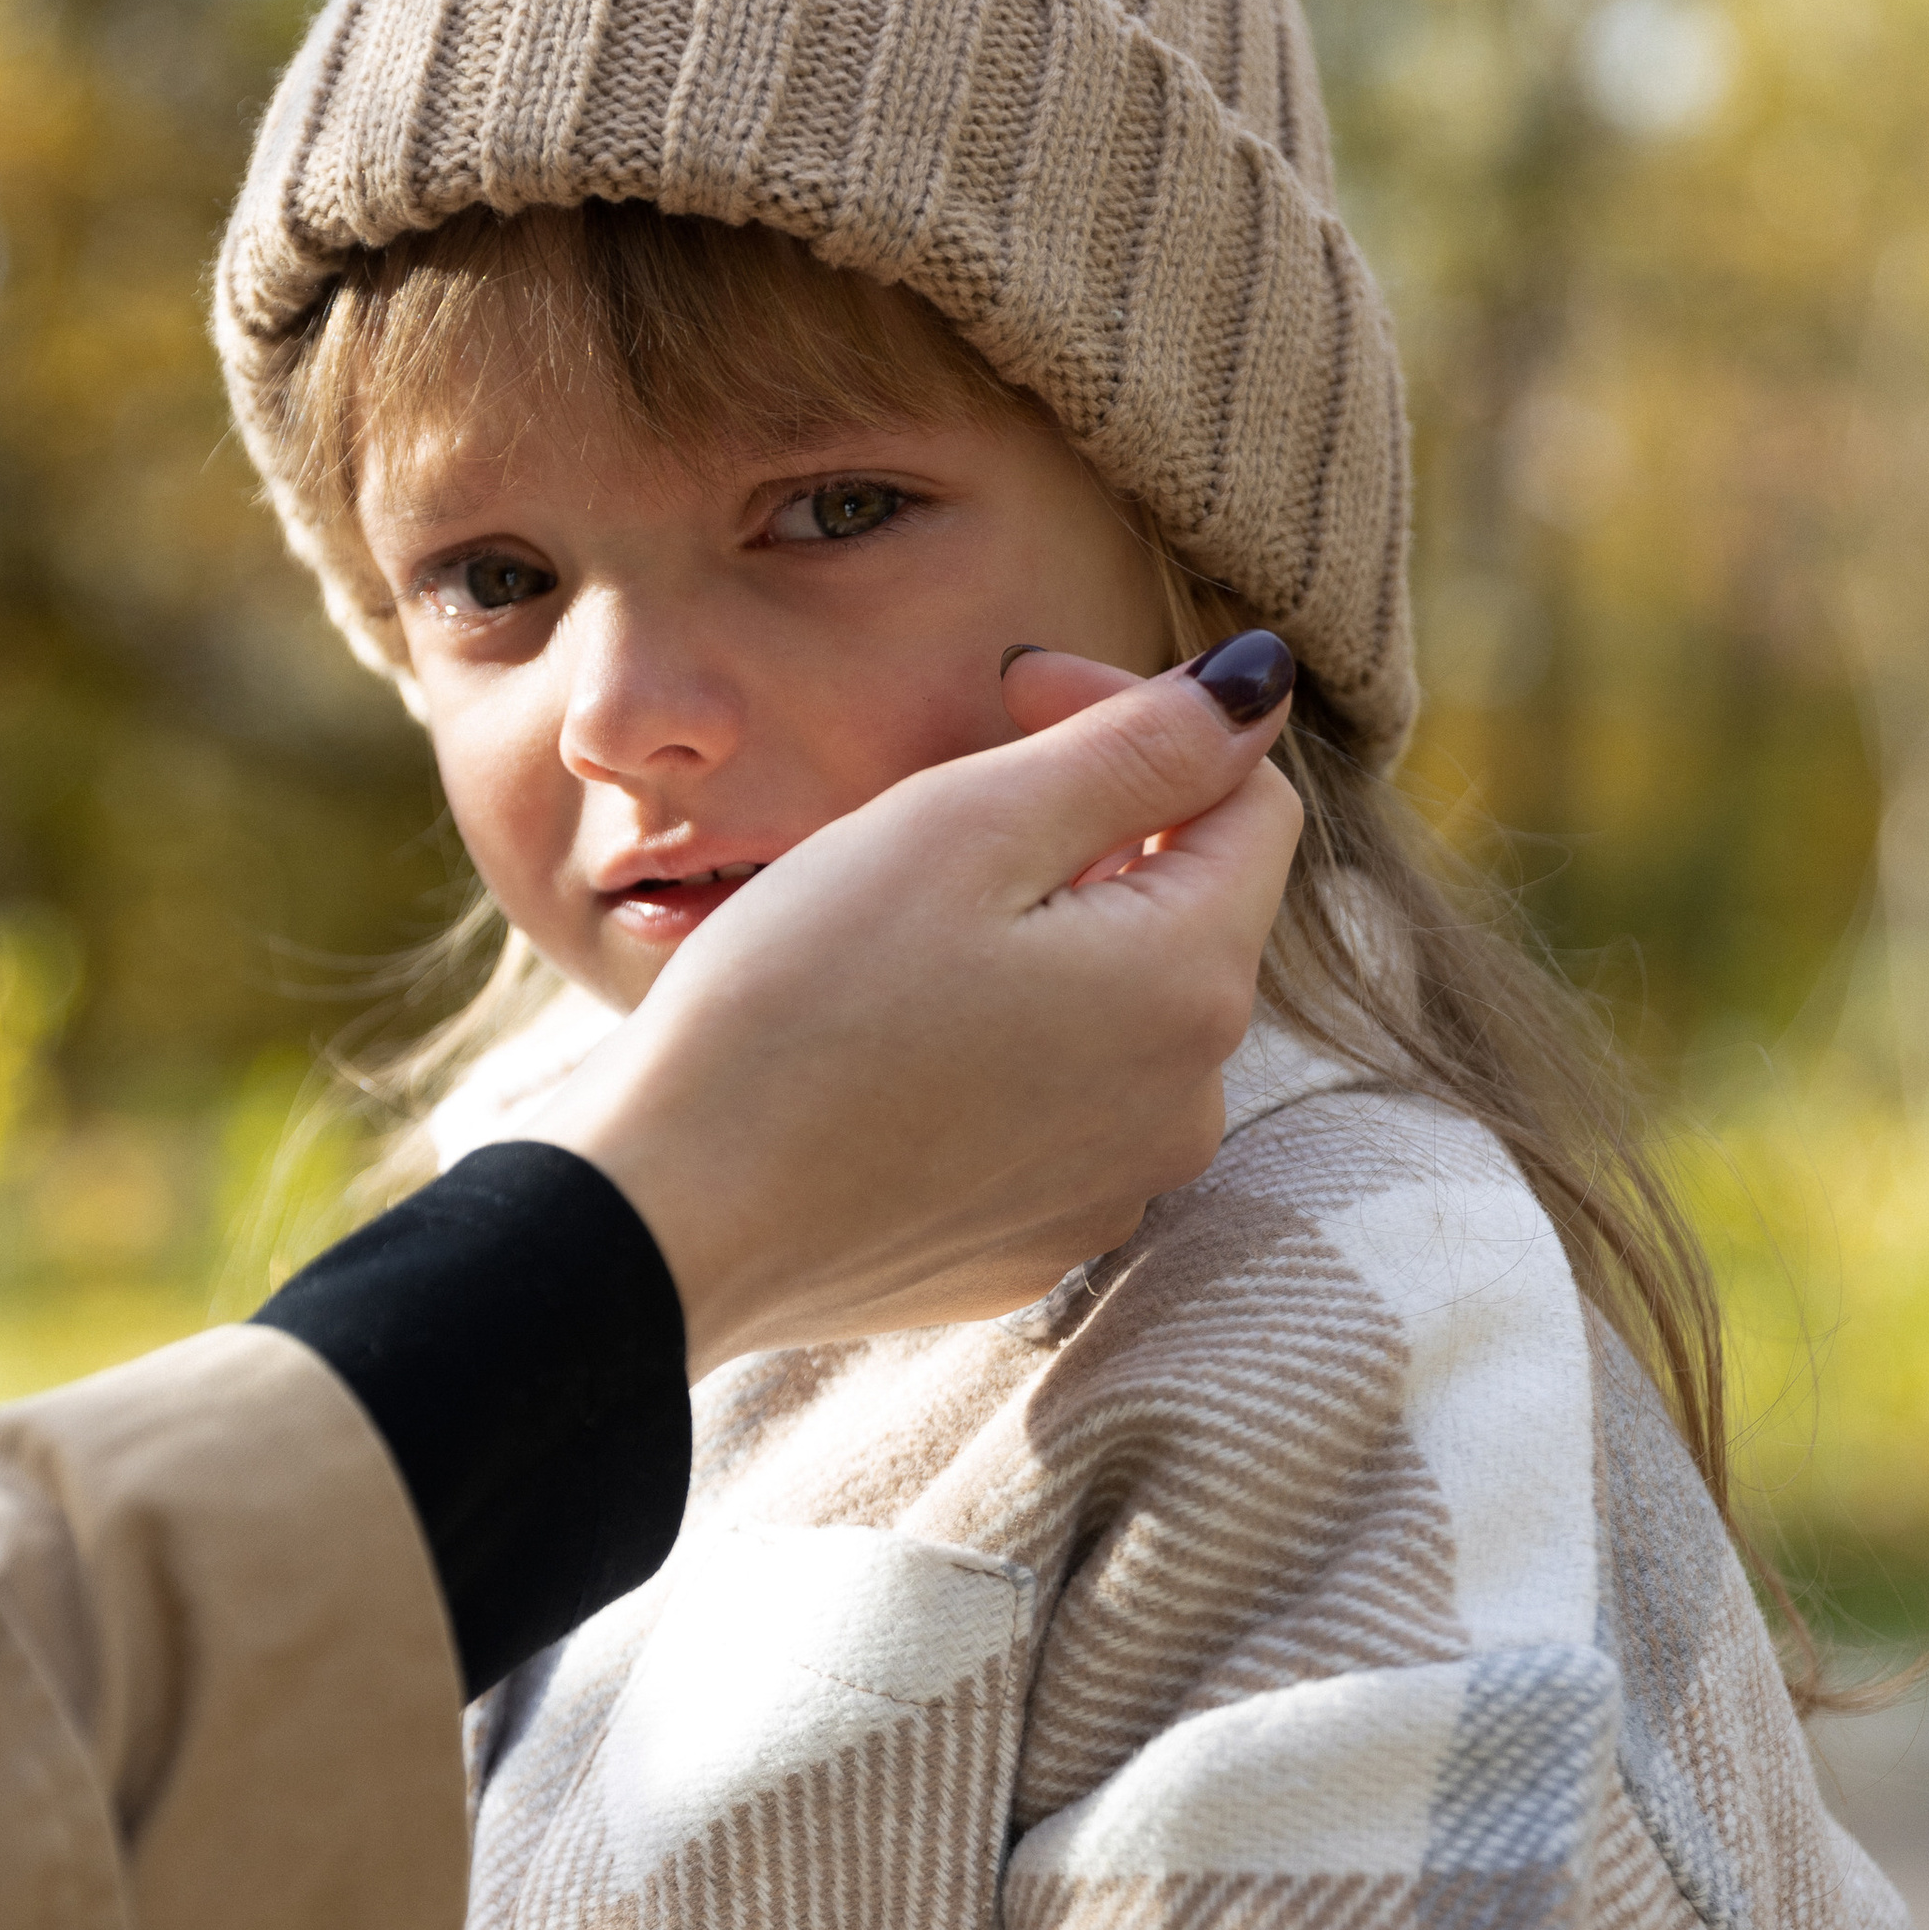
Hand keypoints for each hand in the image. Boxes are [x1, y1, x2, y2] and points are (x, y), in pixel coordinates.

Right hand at [538, 651, 1300, 1369]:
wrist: (671, 1220)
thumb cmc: (798, 1005)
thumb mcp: (966, 829)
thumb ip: (1137, 749)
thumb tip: (1257, 687)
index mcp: (1191, 986)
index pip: (1250, 802)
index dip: (1144, 717)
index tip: (1013, 695)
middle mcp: (1185, 1106)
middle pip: (1183, 913)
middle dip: (1088, 834)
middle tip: (938, 806)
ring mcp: (1111, 1189)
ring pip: (1116, 1013)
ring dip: (1044, 943)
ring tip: (901, 930)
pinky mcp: (1032, 1242)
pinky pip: (1055, 1111)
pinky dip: (1001, 1048)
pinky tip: (890, 1040)